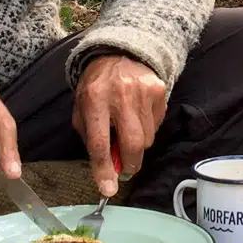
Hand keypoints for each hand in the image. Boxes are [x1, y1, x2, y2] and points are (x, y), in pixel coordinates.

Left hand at [72, 55, 166, 196]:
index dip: (104, 169)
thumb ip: (91, 137)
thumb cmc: (97, 86)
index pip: (99, 142)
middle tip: (126, 169)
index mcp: (94, 99)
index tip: (107, 189)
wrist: (120, 52)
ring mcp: (143, 91)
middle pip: (132, 143)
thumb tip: (108, 169)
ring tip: (128, 132)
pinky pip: (156, 125)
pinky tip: (138, 116)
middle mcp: (121, 94)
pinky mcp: (159, 90)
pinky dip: (148, 129)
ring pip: (148, 138)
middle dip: (130, 164)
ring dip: (138, 146)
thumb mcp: (82, 107)